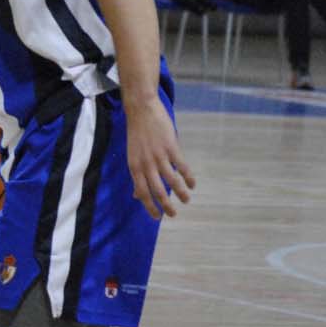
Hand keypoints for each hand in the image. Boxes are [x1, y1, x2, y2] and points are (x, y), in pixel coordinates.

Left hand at [125, 95, 194, 219]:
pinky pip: (182, 167)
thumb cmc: (137, 134)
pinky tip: (192, 184)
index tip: (158, 217)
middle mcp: (146, 164)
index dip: (150, 207)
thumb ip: (137, 175)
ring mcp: (159, 156)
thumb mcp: (132, 155)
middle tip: (173, 214)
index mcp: (134, 166)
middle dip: (166, 206)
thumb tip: (136, 195)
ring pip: (172, 181)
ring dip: (180, 193)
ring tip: (186, 200)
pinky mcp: (171, 147)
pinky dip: (188, 177)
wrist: (141, 109)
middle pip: (157, 190)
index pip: (142, 192)